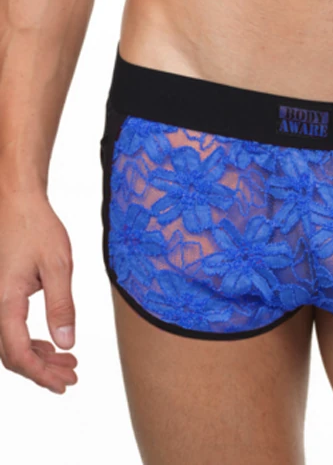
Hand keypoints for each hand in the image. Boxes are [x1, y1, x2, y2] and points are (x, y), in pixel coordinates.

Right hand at [0, 187, 77, 393]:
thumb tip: (67, 344)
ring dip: (38, 357)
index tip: (63, 384)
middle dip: (41, 371)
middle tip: (71, 377)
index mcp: (5, 301)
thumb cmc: (38, 229)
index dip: (40, 374)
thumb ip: (61, 306)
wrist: (18, 204)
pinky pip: (10, 329)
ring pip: (10, 343)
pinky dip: (31, 341)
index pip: (18, 352)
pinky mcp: (1, 295)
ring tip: (67, 363)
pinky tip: (52, 344)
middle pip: (12, 354)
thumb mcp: (58, 265)